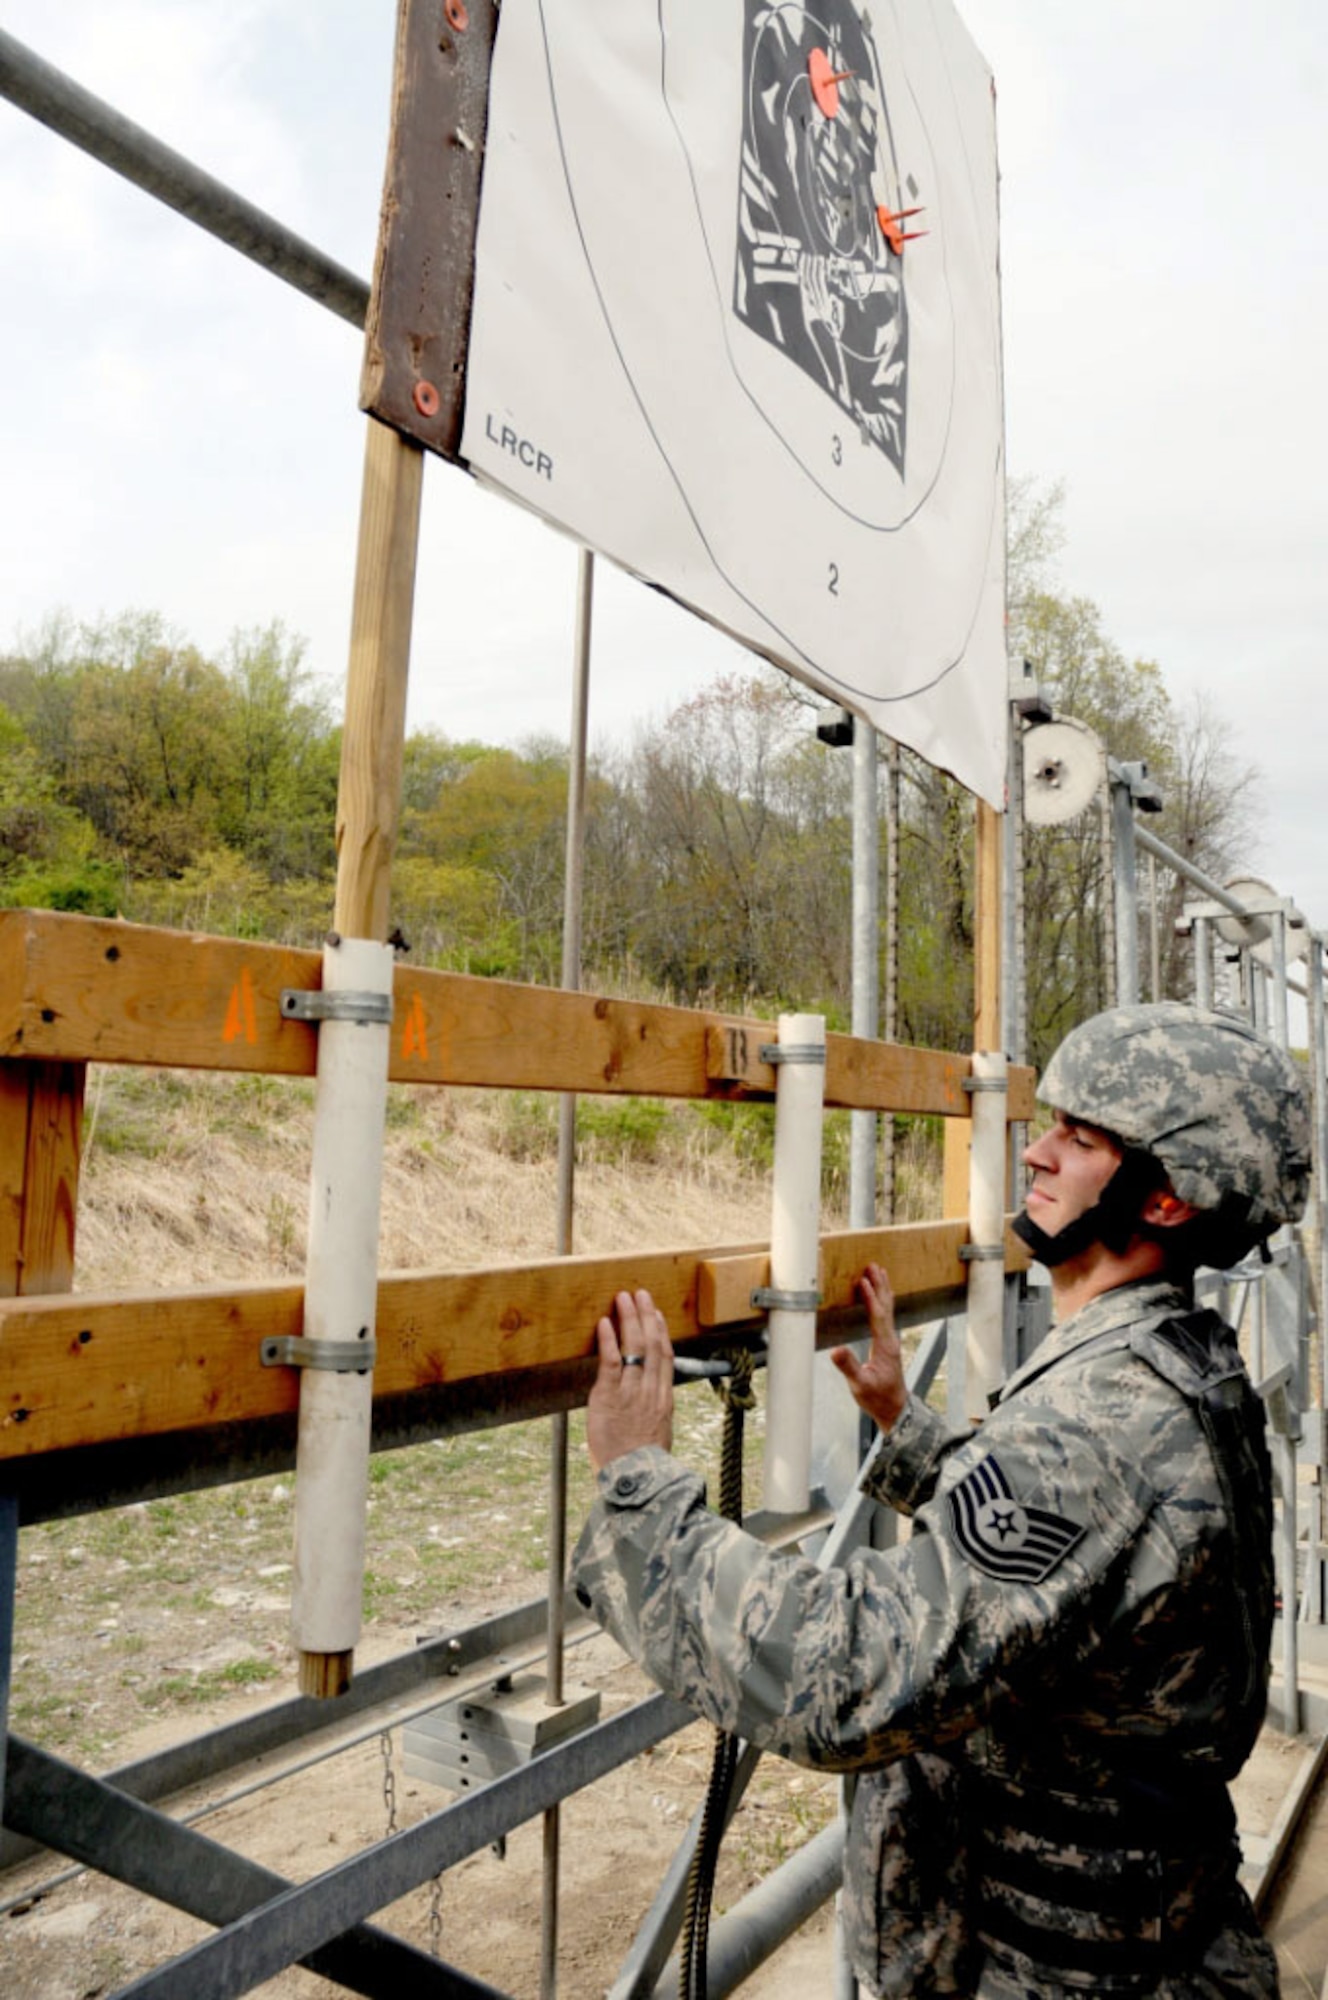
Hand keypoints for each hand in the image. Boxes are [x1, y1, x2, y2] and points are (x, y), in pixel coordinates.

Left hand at [586, 1288, 674, 1471]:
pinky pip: (611, 1363)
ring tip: (623, 1298)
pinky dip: (609, 1340)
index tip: (656, 1314)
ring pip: (635, 1347)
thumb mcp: (656, 1435)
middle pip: (652, 1344)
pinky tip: (605, 1323)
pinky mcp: (610, 1398)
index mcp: (663, 1400)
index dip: (660, 1332)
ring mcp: (631, 1392)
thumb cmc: (641, 1464)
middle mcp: (650, 1391)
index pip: (665, 1357)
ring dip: (629, 1319)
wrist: (635, 1481)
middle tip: (640, 1294)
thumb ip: (653, 1413)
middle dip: (645, 1316)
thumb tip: (650, 1403)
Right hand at [829, 1262, 906, 1433]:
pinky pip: (886, 1316)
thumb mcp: (860, 1386)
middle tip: (873, 1266)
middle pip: (886, 1306)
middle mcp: (890, 1340)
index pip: (877, 1316)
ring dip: (883, 1289)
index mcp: (884, 1346)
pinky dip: (883, 1301)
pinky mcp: (888, 1344)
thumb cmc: (877, 1399)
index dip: (870, 1297)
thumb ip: (848, 1367)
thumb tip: (835, 1350)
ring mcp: (891, 1341)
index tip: (862, 1280)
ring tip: (879, 1272)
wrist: (895, 1410)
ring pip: (888, 1309)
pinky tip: (883, 1297)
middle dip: (880, 1285)